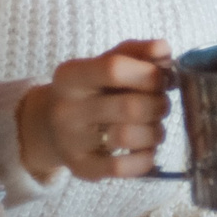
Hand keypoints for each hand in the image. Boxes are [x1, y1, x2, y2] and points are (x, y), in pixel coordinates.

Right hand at [17, 39, 175, 181]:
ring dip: (155, 133)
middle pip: (128, 107)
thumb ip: (137, 52)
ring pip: (127, 137)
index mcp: (71, 75)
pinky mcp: (81, 167)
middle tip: (161, 105)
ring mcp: (71, 141)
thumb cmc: (92, 90)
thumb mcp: (106, 63)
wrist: (53, 126)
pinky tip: (147, 151)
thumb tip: (163, 48)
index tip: (161, 79)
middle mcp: (66, 108)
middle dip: (158, 105)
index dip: (148, 73)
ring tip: (154, 128)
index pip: (114, 68)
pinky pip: (121, 168)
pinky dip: (144, 160)